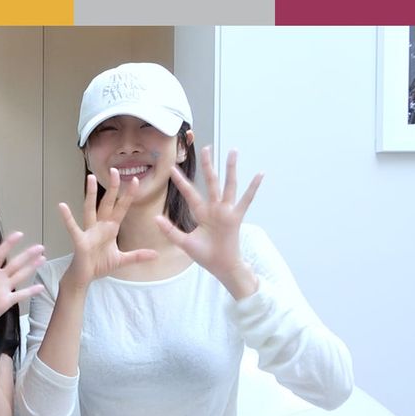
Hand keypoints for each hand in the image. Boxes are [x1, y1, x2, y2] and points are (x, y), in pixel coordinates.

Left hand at [0, 232, 45, 335]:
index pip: (0, 254)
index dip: (9, 244)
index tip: (19, 234)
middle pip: (16, 263)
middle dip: (28, 255)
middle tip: (40, 247)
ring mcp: (4, 289)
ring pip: (21, 275)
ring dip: (32, 267)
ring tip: (42, 259)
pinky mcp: (7, 301)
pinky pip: (21, 295)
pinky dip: (31, 291)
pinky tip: (40, 287)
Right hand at [59, 171, 157, 287]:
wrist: (85, 277)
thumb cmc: (98, 265)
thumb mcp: (121, 259)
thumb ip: (137, 256)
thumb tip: (155, 254)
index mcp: (110, 228)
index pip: (121, 208)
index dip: (128, 196)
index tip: (135, 181)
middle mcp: (99, 226)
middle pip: (107, 203)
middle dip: (112, 188)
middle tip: (115, 170)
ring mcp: (89, 232)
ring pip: (90, 209)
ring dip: (91, 194)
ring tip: (90, 178)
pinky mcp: (80, 241)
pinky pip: (73, 228)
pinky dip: (67, 218)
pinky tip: (62, 206)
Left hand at [158, 147, 262, 297]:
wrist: (221, 267)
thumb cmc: (205, 255)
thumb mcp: (184, 242)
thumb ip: (170, 230)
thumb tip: (155, 218)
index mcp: (201, 213)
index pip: (190, 192)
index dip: (181, 181)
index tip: (172, 168)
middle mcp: (214, 208)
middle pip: (210, 181)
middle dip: (207, 165)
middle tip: (205, 148)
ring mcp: (226, 211)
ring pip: (228, 185)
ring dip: (230, 168)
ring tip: (232, 151)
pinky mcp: (236, 217)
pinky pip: (246, 200)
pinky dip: (253, 187)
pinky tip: (260, 173)